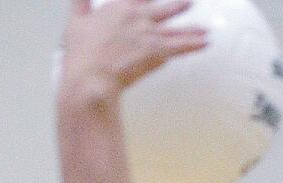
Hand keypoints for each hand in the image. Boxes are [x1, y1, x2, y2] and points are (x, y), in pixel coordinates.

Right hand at [60, 0, 208, 104]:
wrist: (91, 75)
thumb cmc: (82, 52)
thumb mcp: (76, 20)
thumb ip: (81, 3)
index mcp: (119, 6)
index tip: (152, 0)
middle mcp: (137, 16)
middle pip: (163, 7)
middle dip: (177, 6)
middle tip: (189, 4)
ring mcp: (149, 33)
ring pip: (176, 27)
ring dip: (192, 28)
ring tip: (205, 29)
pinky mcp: (157, 51)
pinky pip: (181, 46)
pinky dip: (195, 44)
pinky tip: (205, 42)